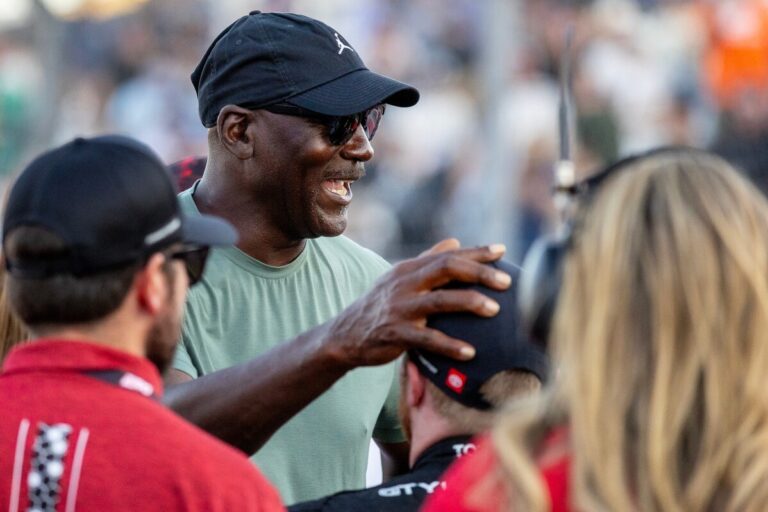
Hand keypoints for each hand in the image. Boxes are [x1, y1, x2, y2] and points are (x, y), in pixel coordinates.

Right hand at [323, 240, 510, 368]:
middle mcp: (405, 283)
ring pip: (439, 301)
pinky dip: (450, 345)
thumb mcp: (399, 278)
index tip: (502, 251)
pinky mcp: (396, 334)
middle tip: (506, 281)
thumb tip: (455, 241)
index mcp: (409, 269)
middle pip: (446, 269)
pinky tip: (470, 352)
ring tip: (494, 309)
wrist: (344, 335)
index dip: (476, 252)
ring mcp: (400, 308)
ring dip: (469, 302)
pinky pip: (428, 339)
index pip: (447, 255)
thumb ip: (427, 259)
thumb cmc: (380, 305)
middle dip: (479, 272)